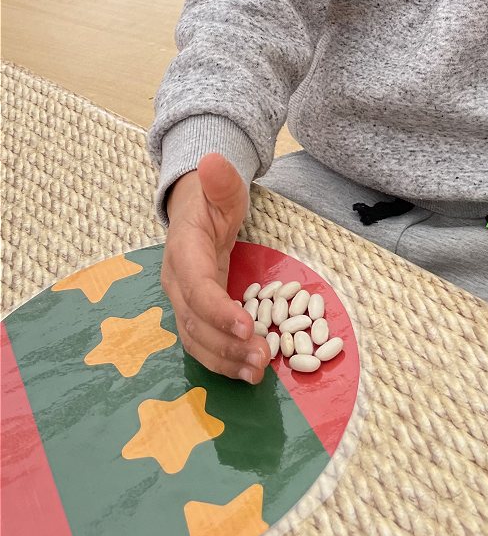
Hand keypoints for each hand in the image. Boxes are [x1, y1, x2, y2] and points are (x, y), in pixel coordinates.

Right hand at [161, 153, 269, 381]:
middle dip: (227, 345)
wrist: (193, 208)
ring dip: (225, 361)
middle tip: (262, 359)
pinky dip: (223, 361)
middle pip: (195, 321)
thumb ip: (221, 180)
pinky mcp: (194, 312)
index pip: (195, 286)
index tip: (245, 326)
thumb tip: (212, 161)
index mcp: (183, 251)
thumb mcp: (221, 186)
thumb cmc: (211, 198)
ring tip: (258, 374)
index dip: (216, 309)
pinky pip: (202, 342)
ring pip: (196, 339)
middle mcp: (177, 281)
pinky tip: (248, 373)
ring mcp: (183, 300)